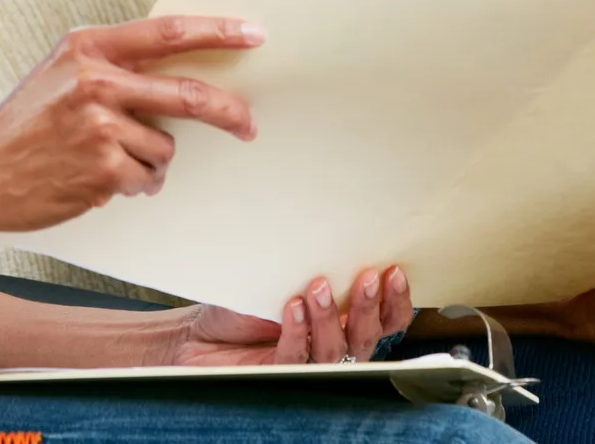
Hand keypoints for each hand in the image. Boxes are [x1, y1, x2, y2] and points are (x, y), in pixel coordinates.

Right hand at [0, 16, 262, 232]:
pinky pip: (146, 179)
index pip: (168, 32)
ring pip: (165, 147)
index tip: (253, 35)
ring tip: (109, 161)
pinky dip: (133, 185)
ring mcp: (100, 127)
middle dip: (228, 112)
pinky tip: (99, 180)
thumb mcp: (61, 70)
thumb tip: (179, 70)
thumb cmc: (22, 122)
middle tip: (247, 125)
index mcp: (89, 47)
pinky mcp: (102, 170)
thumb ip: (113, 63)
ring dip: (151, 162)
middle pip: (187, 94)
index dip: (218, 32)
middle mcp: (96, 81)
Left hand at [162, 266, 413, 366]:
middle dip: (370, 307)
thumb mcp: (281, 270)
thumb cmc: (246, 297)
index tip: (393, 269)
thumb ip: (308, 260)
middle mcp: (332, 342)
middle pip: (369, 337)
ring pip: (336, 350)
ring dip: (331, 317)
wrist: (198, 332)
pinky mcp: (277, 373)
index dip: (396, 300)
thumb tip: (329, 221)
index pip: (386, 318)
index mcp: (344, 318)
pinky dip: (297, 331)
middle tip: (366, 276)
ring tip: (317, 286)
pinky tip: (291, 308)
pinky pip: (296, 356)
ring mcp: (307, 360)